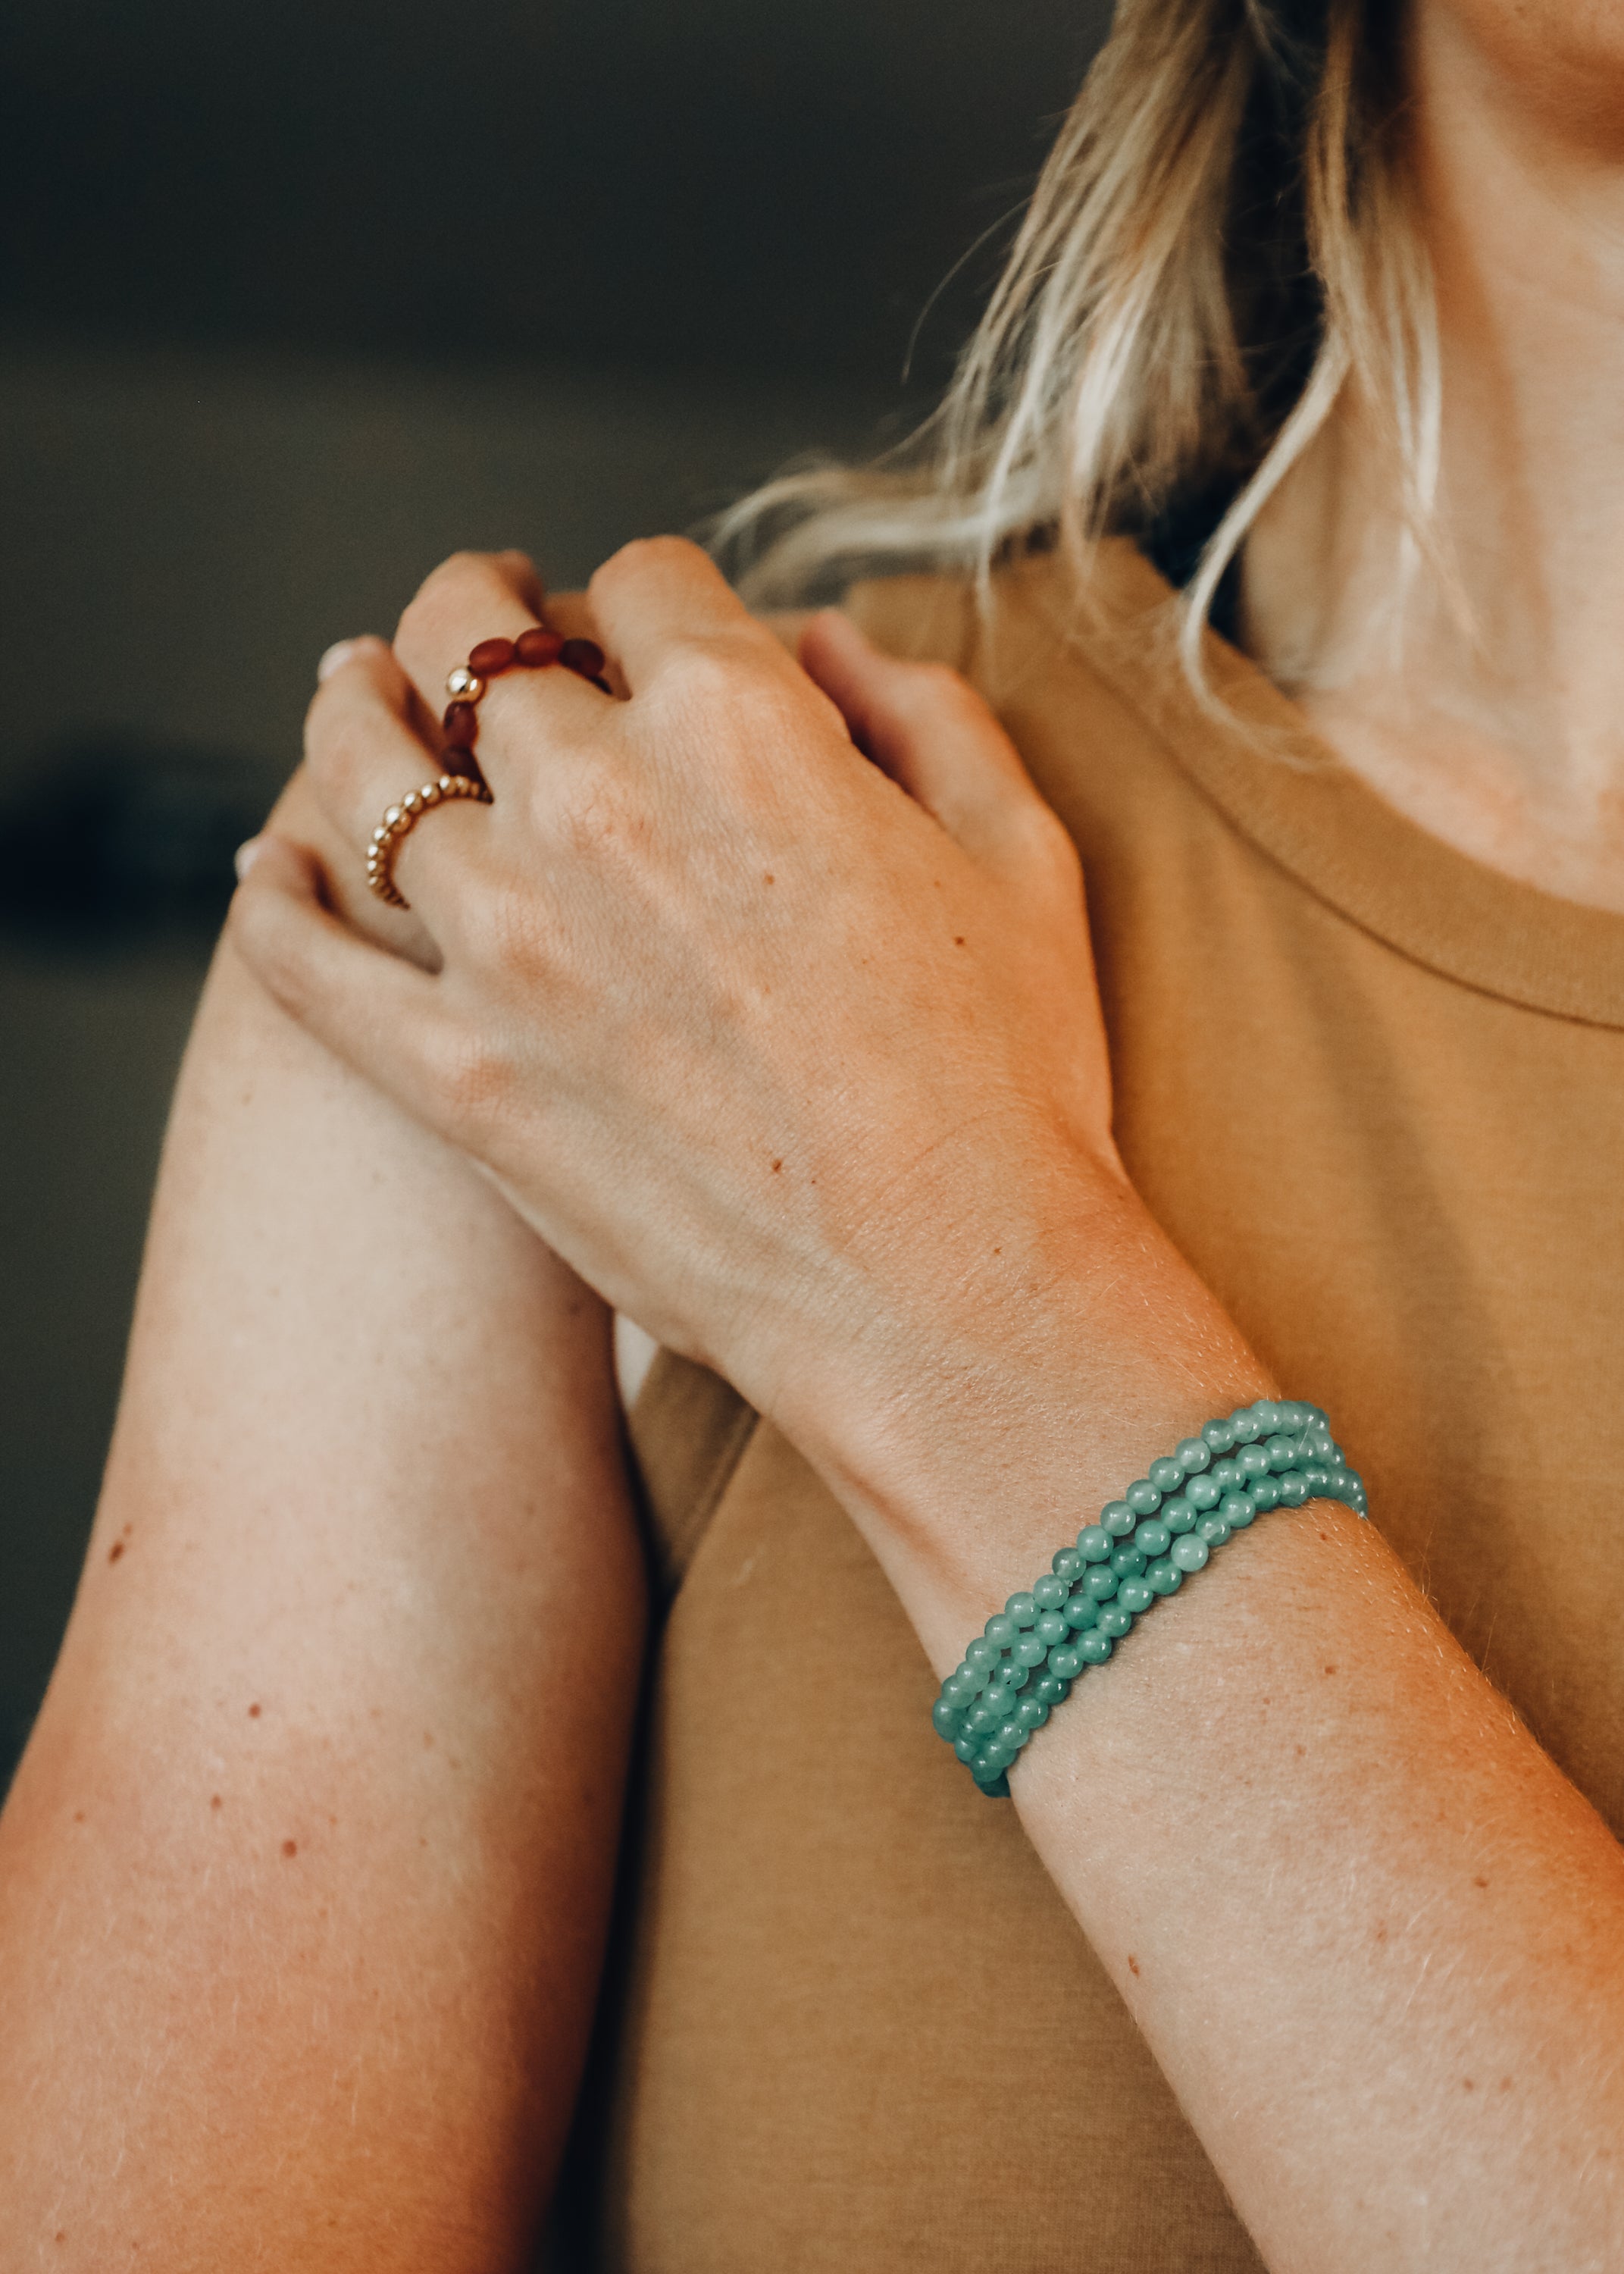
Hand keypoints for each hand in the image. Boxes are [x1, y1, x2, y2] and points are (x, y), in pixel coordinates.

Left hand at [229, 539, 1124, 1430]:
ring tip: (358, 694)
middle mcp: (595, 805)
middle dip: (485, 612)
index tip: (646, 630)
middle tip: (484, 624)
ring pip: (366, 767)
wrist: (952, 1300)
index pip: (638, 581)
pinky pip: (307, 966)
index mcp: (737, 725)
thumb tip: (824, 644)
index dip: (644, 596)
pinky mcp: (455, 1077)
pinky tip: (270, 873)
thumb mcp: (1019, 850)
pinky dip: (273, 905)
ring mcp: (505, 944)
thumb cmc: (1006, 1086)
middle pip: (476, 640)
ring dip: (358, 708)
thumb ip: (919, 708)